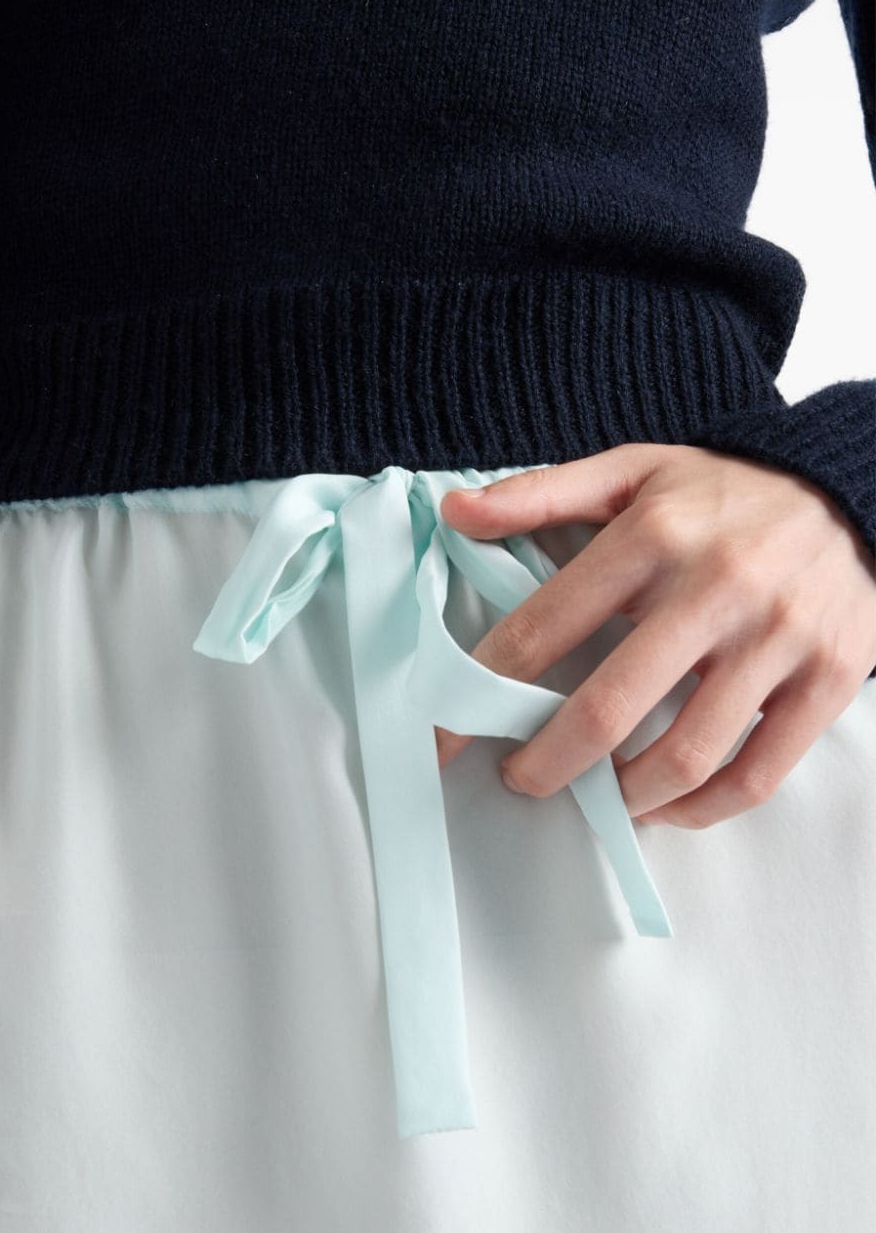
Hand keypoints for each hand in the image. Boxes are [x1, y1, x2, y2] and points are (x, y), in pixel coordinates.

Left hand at [434, 443, 875, 828]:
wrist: (850, 487)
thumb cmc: (725, 489)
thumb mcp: (633, 469)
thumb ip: (542, 493)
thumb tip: (455, 512)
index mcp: (653, 533)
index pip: (544, 626)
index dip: (481, 689)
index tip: (445, 733)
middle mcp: (716, 587)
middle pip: (608, 709)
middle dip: (545, 764)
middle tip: (518, 778)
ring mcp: (778, 638)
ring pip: (685, 755)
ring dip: (622, 795)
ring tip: (594, 792)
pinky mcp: (829, 678)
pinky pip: (757, 775)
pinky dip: (699, 809)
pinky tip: (663, 803)